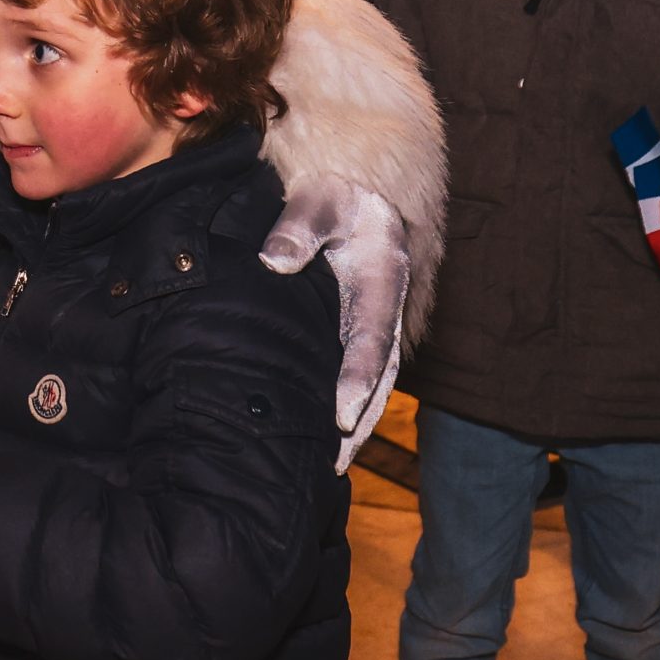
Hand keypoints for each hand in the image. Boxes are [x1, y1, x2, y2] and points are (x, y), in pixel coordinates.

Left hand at [263, 177, 410, 470]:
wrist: (357, 193)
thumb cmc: (334, 194)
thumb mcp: (318, 198)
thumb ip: (299, 225)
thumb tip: (274, 260)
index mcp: (382, 278)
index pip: (372, 338)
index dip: (358, 379)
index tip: (341, 417)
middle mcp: (385, 308)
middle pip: (380, 375)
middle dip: (361, 421)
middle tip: (336, 464)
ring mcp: (376, 322)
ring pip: (375, 382)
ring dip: (358, 423)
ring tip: (333, 467)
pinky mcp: (360, 329)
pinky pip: (361, 373)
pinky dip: (351, 406)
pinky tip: (325, 436)